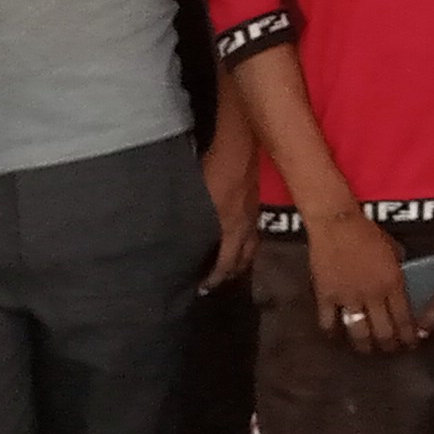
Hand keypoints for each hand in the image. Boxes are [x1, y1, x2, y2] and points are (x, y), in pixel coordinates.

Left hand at [199, 137, 259, 292]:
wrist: (240, 146)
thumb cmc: (215, 170)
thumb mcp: (197, 198)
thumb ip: (190, 222)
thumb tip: (176, 239)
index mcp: (231, 229)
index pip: (225, 264)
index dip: (214, 279)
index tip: (202, 288)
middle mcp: (247, 228)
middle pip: (243, 261)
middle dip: (230, 274)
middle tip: (217, 280)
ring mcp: (255, 216)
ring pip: (252, 248)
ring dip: (241, 260)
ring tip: (230, 265)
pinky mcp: (257, 204)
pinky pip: (254, 233)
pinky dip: (246, 242)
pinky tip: (238, 238)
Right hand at [306, 212, 416, 355]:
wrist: (336, 223)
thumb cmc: (368, 232)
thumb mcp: (393, 250)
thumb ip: (397, 273)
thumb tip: (399, 287)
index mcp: (392, 284)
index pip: (404, 320)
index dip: (409, 337)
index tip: (411, 344)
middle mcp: (372, 296)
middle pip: (383, 332)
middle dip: (389, 346)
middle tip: (391, 350)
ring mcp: (348, 298)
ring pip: (358, 333)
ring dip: (365, 345)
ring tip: (367, 349)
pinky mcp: (326, 296)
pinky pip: (328, 323)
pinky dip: (333, 333)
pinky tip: (337, 336)